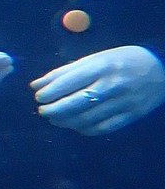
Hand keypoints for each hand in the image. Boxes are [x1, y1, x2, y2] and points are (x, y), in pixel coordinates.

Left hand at [32, 46, 164, 134]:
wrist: (162, 68)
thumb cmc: (121, 60)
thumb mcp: (95, 59)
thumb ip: (64, 72)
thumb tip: (35, 85)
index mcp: (101, 66)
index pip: (69, 82)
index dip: (50, 93)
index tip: (39, 97)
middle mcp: (112, 84)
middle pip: (76, 103)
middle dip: (53, 110)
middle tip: (43, 111)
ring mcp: (124, 101)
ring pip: (87, 118)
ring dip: (66, 122)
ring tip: (56, 119)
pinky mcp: (132, 114)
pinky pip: (103, 128)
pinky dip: (85, 129)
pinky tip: (76, 125)